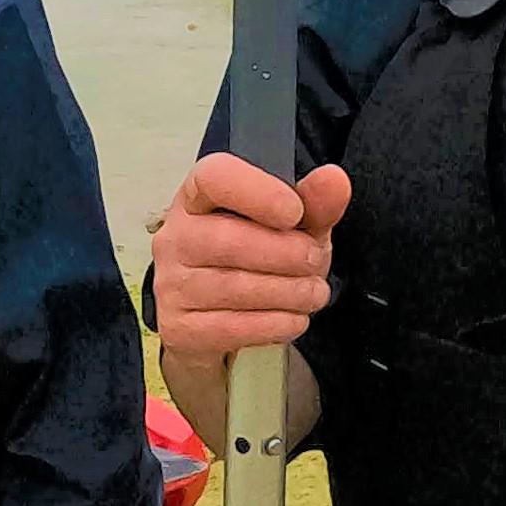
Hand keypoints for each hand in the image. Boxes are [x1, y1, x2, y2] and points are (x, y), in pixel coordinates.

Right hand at [148, 153, 351, 357]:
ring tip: (312, 293)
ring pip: (236, 288)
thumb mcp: (289, 226)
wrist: (215, 319)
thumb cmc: (253, 259)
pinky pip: (234, 327)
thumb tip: (334, 181)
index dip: (258, 192)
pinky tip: (293, 318)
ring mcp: (171, 284)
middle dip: (288, 254)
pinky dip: (276, 324)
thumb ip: (312, 203)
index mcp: (197, 198)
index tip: (295, 211)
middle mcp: (175, 237)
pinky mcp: (180, 327)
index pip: (213, 178)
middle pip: (229, 241)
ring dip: (290, 292)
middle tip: (315, 262)